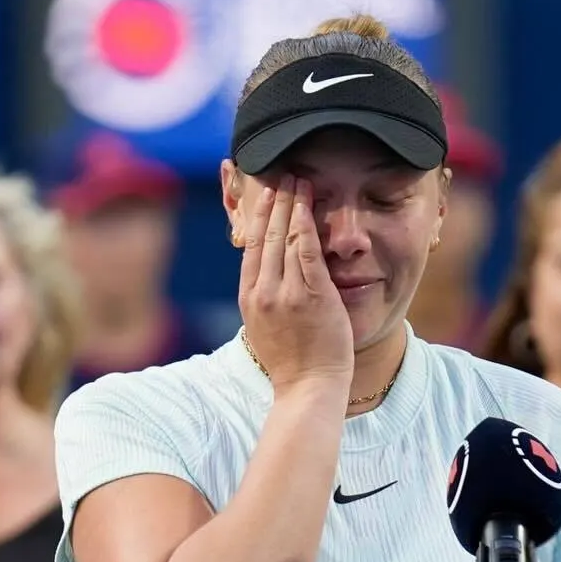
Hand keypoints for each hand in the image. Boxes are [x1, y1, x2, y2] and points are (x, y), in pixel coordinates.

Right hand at [238, 175, 352, 395]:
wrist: (308, 388)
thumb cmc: (293, 363)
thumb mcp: (266, 328)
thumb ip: (266, 300)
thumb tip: (268, 278)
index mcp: (249, 299)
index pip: (250, 248)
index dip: (257, 216)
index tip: (264, 193)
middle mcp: (262, 292)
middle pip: (265, 235)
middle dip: (273, 201)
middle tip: (281, 173)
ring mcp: (285, 292)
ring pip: (284, 237)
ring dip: (290, 203)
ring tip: (297, 179)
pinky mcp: (311, 294)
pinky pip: (306, 250)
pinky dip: (305, 223)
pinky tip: (308, 203)